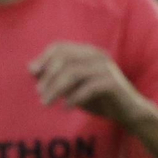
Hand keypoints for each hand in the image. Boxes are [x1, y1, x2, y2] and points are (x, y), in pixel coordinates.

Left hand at [28, 42, 152, 127]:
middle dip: (48, 76)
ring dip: (56, 88)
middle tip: (39, 93)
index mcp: (87, 52)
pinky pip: (88, 87)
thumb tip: (31, 67)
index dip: (44, 57)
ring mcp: (106, 68)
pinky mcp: (112, 83)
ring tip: (46, 103)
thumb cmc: (95, 98)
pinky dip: (73, 98)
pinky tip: (66, 108)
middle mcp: (97, 56)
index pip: (60, 47)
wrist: (127, 111)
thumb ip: (54, 76)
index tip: (32, 72)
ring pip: (74, 73)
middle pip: (65, 58)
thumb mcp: (71, 86)